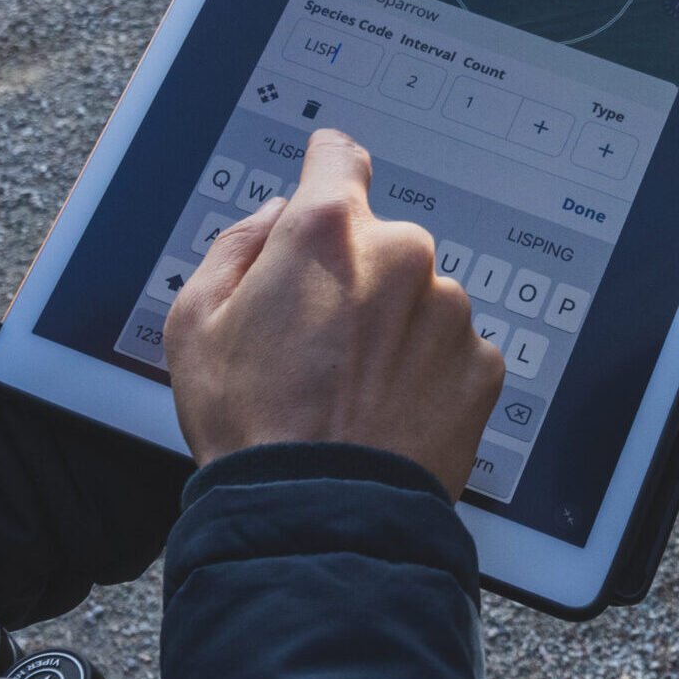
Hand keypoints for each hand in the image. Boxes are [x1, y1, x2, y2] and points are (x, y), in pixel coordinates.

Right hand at [164, 129, 502, 496]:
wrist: (321, 517)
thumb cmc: (252, 427)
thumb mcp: (196, 324)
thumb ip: (235, 248)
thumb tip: (273, 218)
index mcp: (327, 232)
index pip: (338, 161)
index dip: (325, 170)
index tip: (327, 174)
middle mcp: (402, 256)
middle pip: (379, 245)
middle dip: (353, 279)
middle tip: (317, 345)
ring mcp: (450, 311)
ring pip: (420, 300)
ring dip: (394, 329)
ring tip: (352, 392)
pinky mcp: (482, 365)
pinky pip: (452, 352)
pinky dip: (426, 374)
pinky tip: (388, 413)